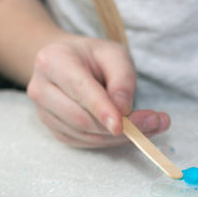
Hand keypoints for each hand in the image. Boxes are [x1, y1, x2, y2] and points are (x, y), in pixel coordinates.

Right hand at [27, 35, 169, 147]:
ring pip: (84, 134)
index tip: (122, 125)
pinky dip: (110, 141)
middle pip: (81, 118)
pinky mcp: (54, 129)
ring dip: (120, 137)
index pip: (79, 90)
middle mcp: (41, 89)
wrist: (66, 62)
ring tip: (152, 126)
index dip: (102, 109)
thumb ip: (122, 78)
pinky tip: (131, 131)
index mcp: (52, 61)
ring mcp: (44, 113)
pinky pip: (84, 142)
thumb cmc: (92, 57)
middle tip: (156, 122)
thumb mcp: (114, 54)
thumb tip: (123, 109)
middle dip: (120, 127)